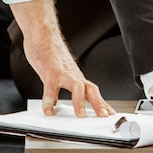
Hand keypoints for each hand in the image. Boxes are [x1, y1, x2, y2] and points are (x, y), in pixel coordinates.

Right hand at [9, 0, 111, 116]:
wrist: (42, 35)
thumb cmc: (50, 52)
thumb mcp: (59, 72)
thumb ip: (59, 88)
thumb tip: (54, 103)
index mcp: (76, 76)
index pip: (93, 91)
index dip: (102, 103)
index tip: (109, 114)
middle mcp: (73, 75)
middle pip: (91, 89)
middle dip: (99, 104)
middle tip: (104, 117)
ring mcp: (62, 73)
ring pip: (77, 87)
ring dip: (80, 102)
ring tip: (80, 116)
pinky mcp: (50, 72)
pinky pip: (50, 89)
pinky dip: (49, 101)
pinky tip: (48, 110)